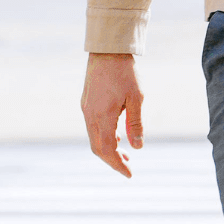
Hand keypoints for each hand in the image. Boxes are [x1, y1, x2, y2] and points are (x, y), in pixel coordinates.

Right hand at [81, 53, 143, 177]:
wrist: (108, 50)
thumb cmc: (125, 73)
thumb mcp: (136, 98)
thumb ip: (136, 124)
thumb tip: (138, 148)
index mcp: (102, 116)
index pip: (107, 150)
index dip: (117, 164)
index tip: (129, 174)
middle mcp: (90, 115)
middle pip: (98, 148)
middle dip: (112, 160)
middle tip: (128, 166)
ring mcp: (86, 109)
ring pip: (94, 138)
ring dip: (108, 149)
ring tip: (125, 153)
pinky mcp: (86, 103)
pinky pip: (92, 127)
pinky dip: (104, 137)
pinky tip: (117, 136)